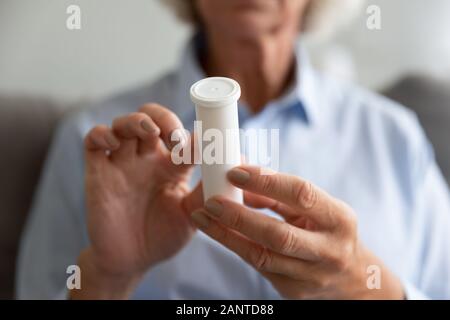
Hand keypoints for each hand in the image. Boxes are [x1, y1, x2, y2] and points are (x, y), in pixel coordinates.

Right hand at [74, 103, 201, 298]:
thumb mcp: (192, 215)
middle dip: (164, 118)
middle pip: (152, 118)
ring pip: (124, 124)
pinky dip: (102, 134)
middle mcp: (148, 159)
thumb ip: (207, 190)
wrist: (131, 262)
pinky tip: (114, 144)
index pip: (184, 136)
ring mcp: (122, 163)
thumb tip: (234, 166)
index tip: (206, 144)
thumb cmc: (163, 237)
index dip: (194, 134)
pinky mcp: (98, 172)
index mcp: (173, 166)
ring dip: (137, 120)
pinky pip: (94, 140)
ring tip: (151, 131)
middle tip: (175, 137)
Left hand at [191, 165, 403, 299]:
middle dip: (240, 216)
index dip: (266, 181)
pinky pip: (258, 266)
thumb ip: (280, 193)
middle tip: (211, 200)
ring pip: (262, 255)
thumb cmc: (327, 230)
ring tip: (204, 215)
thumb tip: (242, 176)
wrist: (350, 278)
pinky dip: (235, 246)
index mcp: (339, 219)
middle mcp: (329, 250)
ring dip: (228, 234)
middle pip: (279, 234)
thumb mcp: (314, 208)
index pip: (301, 194)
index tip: (235, 172)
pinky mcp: (294, 290)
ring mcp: (312, 276)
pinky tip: (217, 231)